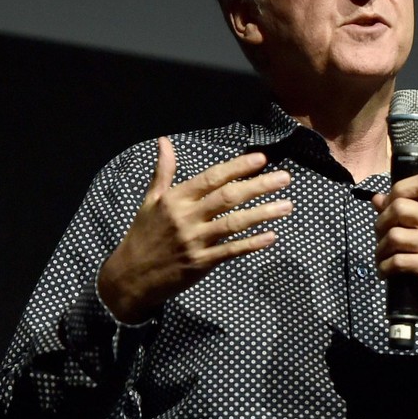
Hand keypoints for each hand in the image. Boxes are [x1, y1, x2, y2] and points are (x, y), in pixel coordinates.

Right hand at [98, 137, 292, 322]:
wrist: (130, 277)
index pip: (212, 177)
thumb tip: (164, 141)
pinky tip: (271, 236)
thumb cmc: (143, 236)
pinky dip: (252, 244)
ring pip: (235, 224)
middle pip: (228, 197)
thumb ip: (163, 171)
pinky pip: (231, 251)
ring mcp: (195, 241)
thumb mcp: (150, 201)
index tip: (261, 159)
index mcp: (175, 199)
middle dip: (259, 186)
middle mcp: (186, 218)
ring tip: (287, 205)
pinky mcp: (201, 263)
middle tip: (285, 178)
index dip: (238, 167)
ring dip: (263, 213)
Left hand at [372, 172, 417, 334]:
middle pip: (400, 207)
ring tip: (382, 258)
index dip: (399, 189)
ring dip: (380, 250)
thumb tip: (377, 198)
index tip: (390, 206)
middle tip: (381, 238)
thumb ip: (402, 215)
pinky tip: (386, 272)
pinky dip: (384, 268)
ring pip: (394, 235)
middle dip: (381, 224)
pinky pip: (397, 260)